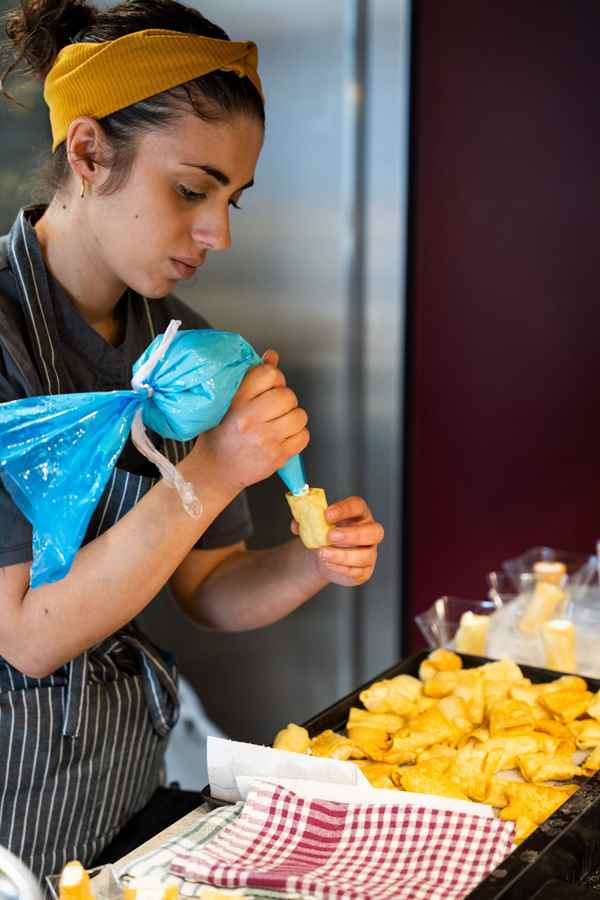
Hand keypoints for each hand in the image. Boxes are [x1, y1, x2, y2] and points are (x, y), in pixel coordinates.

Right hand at [196, 349, 308, 491]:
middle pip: (287, 394)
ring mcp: (265, 439)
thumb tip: (272, 357)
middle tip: (274, 408)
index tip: (268, 387)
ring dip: (293, 417)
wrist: (215, 470)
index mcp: (236, 400)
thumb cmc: (220, 435)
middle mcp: (251, 419)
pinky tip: (283, 436)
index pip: (269, 373)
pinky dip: (297, 435)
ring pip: (299, 415)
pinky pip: (303, 436)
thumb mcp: (227, 401)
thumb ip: (251, 378)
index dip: (274, 378)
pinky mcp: (277, 456)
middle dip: (285, 399)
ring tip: (279, 423)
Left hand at [292, 496, 383, 586]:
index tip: (326, 514)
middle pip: (373, 531)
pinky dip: (341, 568)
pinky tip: (328, 564)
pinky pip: (358, 571)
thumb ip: (306, 521)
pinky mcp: (364, 570)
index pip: (358, 506)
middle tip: (329, 536)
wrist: (323, 554)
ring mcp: (370, 552)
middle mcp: (370, 532)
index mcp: (359, 514)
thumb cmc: (323, 533)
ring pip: (366, 555)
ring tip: (323, 553)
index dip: (344, 509)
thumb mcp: (315, 524)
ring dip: (343, 555)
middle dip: (352, 534)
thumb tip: (296, 524)